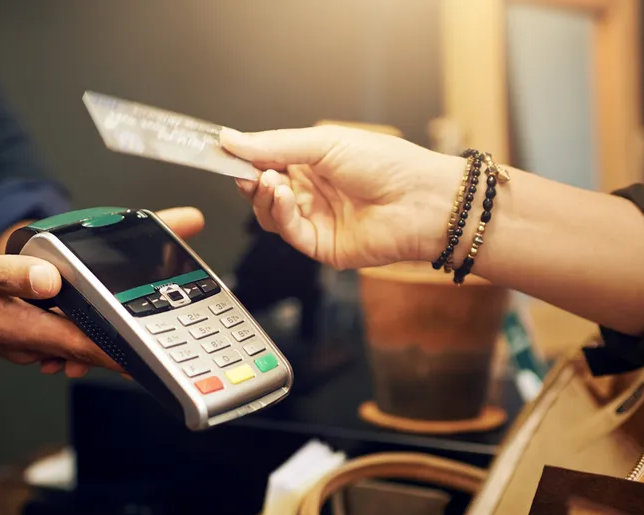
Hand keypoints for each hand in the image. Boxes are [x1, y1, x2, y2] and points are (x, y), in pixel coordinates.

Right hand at [0, 206, 204, 375]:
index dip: (124, 352)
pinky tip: (117, 296)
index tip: (160, 354)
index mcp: (21, 330)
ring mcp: (35, 337)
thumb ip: (5, 273)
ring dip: (120, 326)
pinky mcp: (35, 326)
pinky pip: (75, 326)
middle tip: (176, 319)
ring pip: (88, 336)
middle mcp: (33, 341)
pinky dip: (98, 316)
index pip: (85, 348)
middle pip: (95, 344)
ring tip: (160, 306)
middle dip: (135, 335)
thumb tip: (49, 281)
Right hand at [221, 126, 461, 268]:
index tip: (220, 151)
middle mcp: (312, 192)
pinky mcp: (321, 247)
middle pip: (261, 191)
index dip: (244, 158)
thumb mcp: (325, 143)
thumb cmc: (389, 165)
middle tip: (243, 168)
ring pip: (269, 215)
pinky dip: (278, 214)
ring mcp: (316, 220)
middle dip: (249, 179)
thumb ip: (274, 145)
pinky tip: (282, 196)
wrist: (423, 201)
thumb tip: (230, 138)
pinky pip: (288, 233)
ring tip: (270, 180)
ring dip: (263, 196)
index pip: (266, 161)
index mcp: (314, 163)